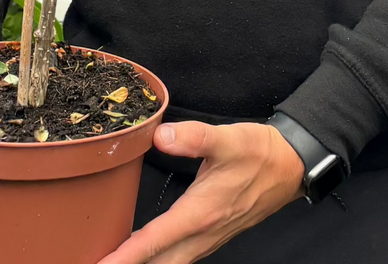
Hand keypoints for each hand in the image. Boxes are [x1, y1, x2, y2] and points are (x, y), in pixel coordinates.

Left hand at [97, 121, 304, 263]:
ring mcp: (208, 238)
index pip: (153, 241)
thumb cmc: (258, 153)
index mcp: (200, 213)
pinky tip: (145, 252)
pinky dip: (158, 260)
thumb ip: (192, 137)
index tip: (100, 263)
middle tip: (96, 263)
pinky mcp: (212, 235)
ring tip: (113, 261)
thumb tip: (159, 136)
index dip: (124, 256)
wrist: (290, 167)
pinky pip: (178, 257)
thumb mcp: (227, 138)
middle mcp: (202, 234)